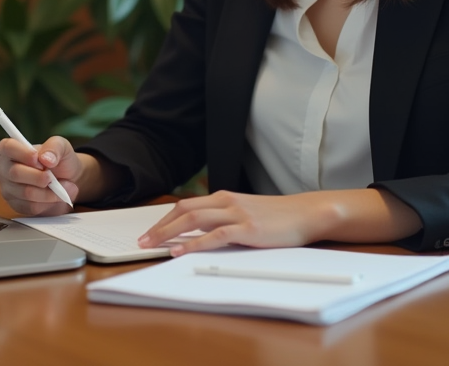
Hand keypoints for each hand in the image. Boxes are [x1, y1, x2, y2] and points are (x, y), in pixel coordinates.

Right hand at [0, 135, 80, 216]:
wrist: (67, 180)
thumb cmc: (58, 159)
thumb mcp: (61, 146)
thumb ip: (54, 147)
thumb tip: (45, 159)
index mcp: (10, 149)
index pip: (7, 147)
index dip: (22, 153)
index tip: (37, 158)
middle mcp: (4, 168)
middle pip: (15, 173)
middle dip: (39, 176)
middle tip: (53, 177)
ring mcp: (7, 188)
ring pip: (26, 193)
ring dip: (49, 191)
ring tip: (64, 186)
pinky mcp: (16, 205)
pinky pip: (31, 207)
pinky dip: (48, 202)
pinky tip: (57, 196)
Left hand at [136, 191, 330, 254]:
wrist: (306, 213)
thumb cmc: (277, 217)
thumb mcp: (245, 213)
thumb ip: (223, 220)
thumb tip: (198, 234)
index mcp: (224, 197)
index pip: (185, 205)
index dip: (164, 218)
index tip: (149, 232)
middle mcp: (226, 201)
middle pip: (183, 210)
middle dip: (159, 226)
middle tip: (142, 241)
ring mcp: (236, 214)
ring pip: (194, 219)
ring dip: (169, 233)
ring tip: (153, 246)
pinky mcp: (247, 229)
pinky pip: (215, 236)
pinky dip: (194, 243)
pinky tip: (181, 251)